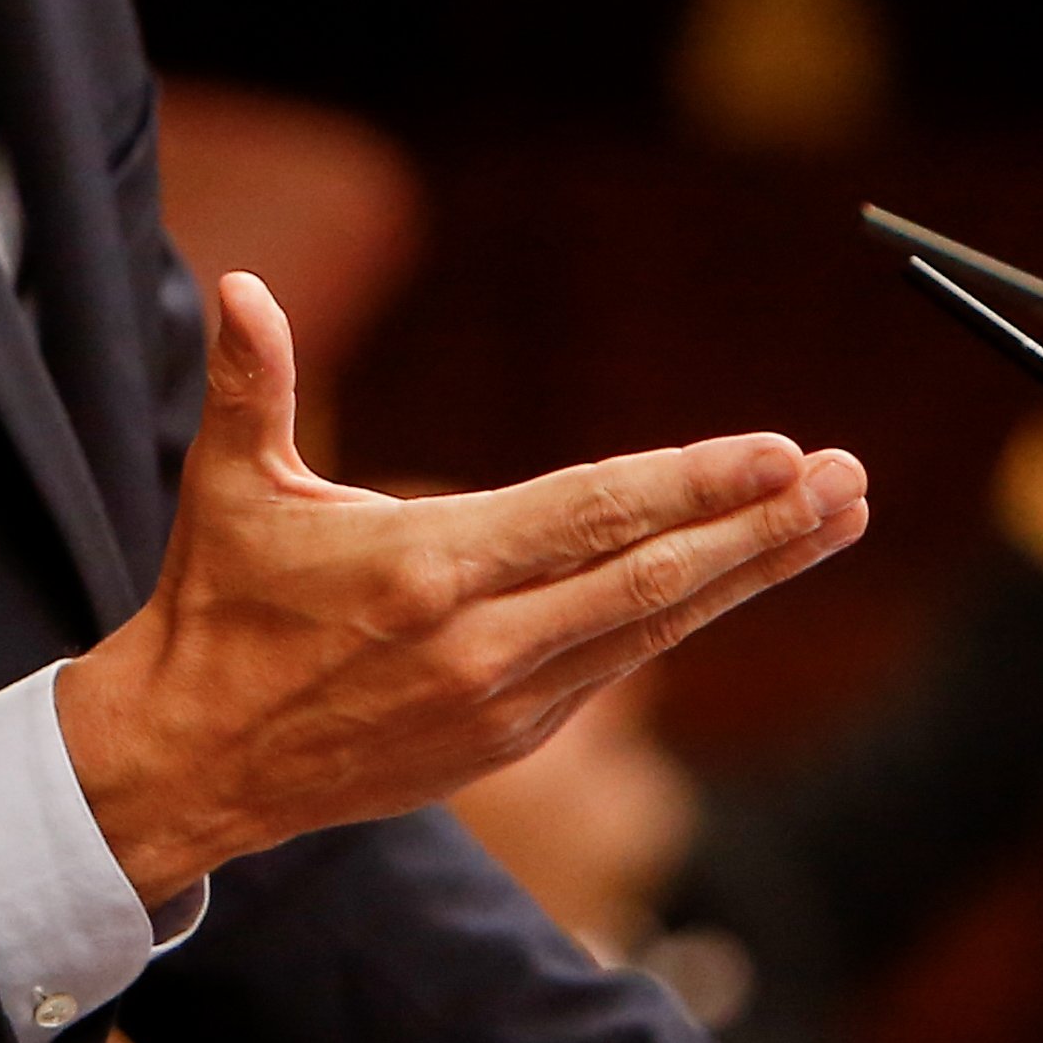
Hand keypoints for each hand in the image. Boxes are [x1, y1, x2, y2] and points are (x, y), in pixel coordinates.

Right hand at [55, 274, 867, 903]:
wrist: (193, 760)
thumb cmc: (216, 607)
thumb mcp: (230, 490)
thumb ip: (250, 384)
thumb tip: (242, 282)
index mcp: (427, 571)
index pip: (590, 516)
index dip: (693, 485)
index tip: (780, 453)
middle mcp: (481, 644)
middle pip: (652, 579)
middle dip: (762, 529)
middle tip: (849, 481)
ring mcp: (503, 703)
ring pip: (653, 626)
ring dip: (752, 572)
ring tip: (836, 518)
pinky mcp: (508, 740)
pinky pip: (616, 663)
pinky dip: (687, 614)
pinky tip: (743, 573)